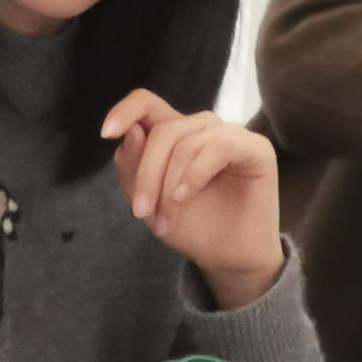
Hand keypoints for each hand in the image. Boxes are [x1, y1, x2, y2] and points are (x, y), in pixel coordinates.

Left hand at [102, 90, 283, 309]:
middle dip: (146, 174)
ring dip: (168, 184)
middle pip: (162, 130)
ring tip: (164, 220)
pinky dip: (193, 174)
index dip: (124, 110)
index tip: (105, 134)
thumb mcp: (148, 200)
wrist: (227, 259)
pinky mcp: (256, 148)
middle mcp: (202, 128)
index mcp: (175, 133)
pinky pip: (217, 148)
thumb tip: (131, 130)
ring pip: (185, 142)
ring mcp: (230, 134)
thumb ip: (134, 165)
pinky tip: (183, 197)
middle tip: (141, 213)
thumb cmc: (192, 227)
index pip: (147, 103)